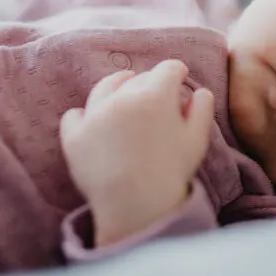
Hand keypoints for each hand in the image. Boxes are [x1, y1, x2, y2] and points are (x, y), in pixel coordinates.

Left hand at [59, 59, 213, 246]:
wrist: (136, 206)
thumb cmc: (172, 172)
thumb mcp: (197, 140)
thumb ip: (202, 109)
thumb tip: (198, 92)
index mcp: (155, 95)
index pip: (168, 69)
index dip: (177, 73)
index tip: (179, 78)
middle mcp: (121, 98)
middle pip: (137, 77)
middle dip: (149, 84)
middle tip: (155, 100)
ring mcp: (94, 115)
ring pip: (105, 88)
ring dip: (117, 88)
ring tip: (124, 100)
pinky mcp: (74, 136)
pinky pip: (75, 114)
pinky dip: (85, 116)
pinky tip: (94, 124)